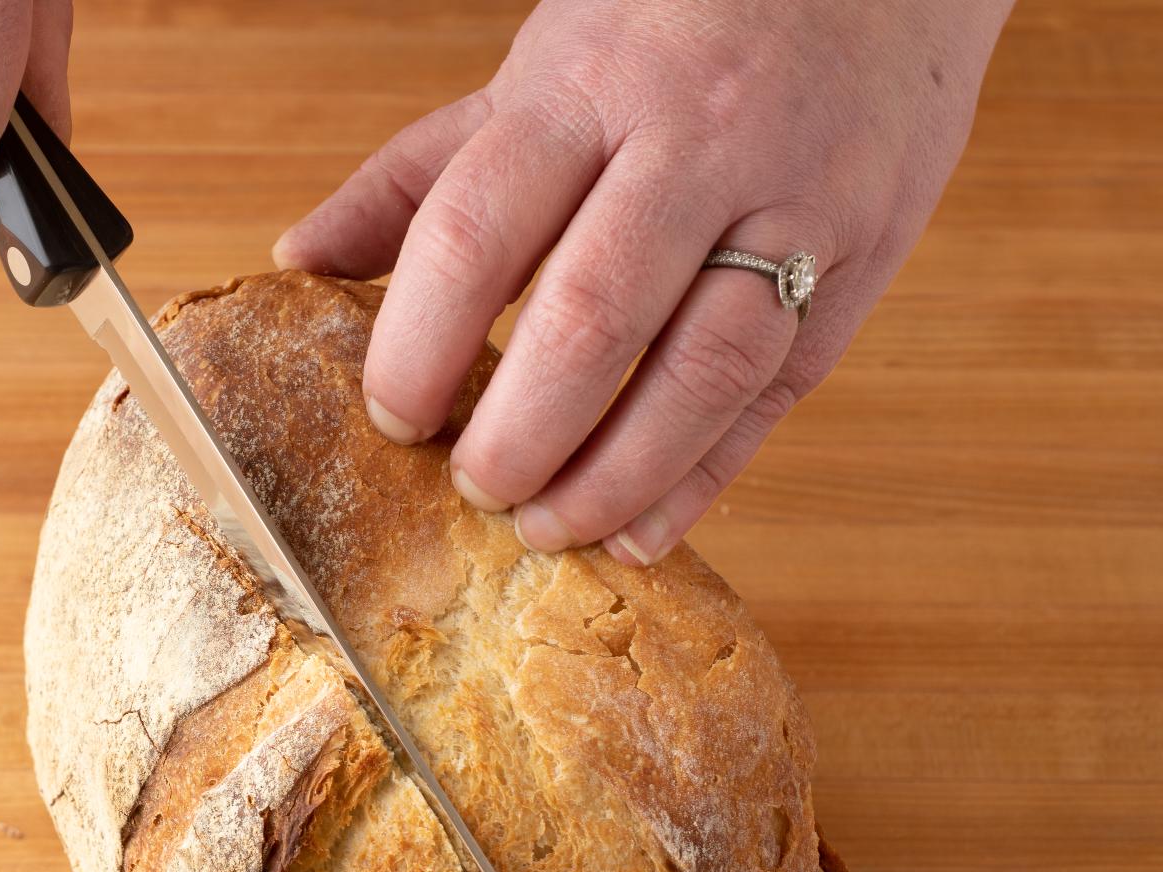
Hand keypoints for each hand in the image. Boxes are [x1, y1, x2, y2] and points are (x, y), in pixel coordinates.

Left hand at [274, 0, 1011, 565]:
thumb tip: (302, 264)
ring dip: (614, 472)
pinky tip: (641, 530)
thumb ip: (422, 174)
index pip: (478, 231)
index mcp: (586, 92)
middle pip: (591, 315)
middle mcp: (692, 146)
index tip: (394, 416)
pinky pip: (777, 392)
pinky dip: (704, 478)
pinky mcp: (860, 265)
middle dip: (520, 430)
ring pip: (702, 368)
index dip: (422, 343)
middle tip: (475, 488)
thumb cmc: (681, 26)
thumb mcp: (539, 71)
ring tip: (549, 525)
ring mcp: (792, 206)